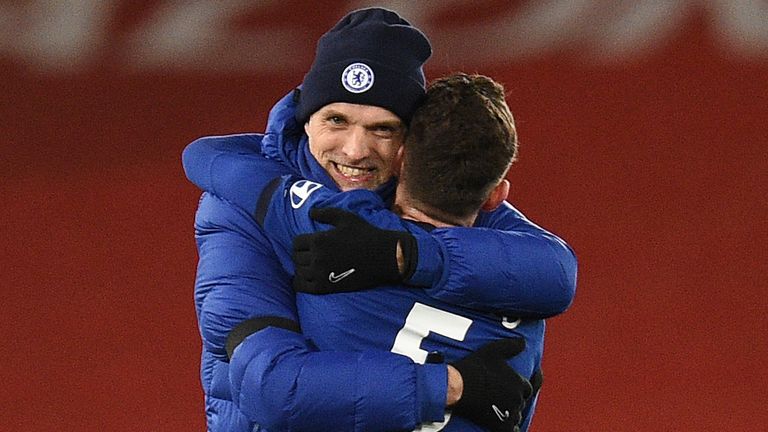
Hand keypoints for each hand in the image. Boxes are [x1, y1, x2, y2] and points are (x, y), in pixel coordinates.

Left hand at [292, 207, 416, 292]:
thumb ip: (326, 213)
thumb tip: (310, 213)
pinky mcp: (326, 287)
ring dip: (302, 269)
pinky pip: (302, 286)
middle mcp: (317, 257)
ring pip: (298, 272)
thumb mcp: (346, 218)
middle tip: (310, 256)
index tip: (308, 245)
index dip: (301, 243)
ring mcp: (320, 273)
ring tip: (310, 267)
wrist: (384, 257)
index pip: (296, 243)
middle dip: (302, 256)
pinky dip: (300, 283)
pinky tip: (307, 280)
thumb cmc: (366, 234)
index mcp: (319, 240)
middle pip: (296, 258)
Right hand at [450, 338, 531, 431]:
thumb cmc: (473, 368)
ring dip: (510, 413)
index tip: (512, 388)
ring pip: (516, 416)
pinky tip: (500, 423)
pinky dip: (508, 427)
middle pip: (521, 402)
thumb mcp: (492, 351)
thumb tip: (524, 342)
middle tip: (502, 397)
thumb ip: (511, 346)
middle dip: (514, 400)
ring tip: (498, 409)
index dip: (520, 388)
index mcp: (518, 382)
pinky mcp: (501, 426)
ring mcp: (509, 413)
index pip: (528, 388)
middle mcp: (517, 398)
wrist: (457, 387)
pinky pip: (512, 430)